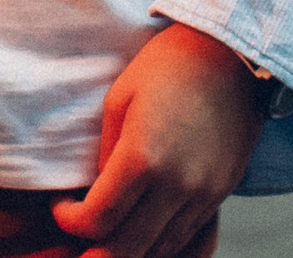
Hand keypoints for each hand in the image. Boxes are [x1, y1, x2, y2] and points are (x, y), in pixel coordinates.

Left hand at [50, 22, 268, 257]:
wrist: (229, 53)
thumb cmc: (168, 65)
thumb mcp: (120, 98)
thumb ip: (107, 153)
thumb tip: (98, 192)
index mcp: (143, 157)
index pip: (98, 219)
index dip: (71, 221)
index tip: (62, 208)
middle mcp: (176, 185)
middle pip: (129, 249)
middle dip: (97, 253)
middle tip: (82, 239)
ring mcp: (204, 194)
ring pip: (162, 250)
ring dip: (132, 251)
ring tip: (111, 236)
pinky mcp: (221, 194)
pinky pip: (192, 240)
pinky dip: (166, 246)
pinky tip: (149, 239)